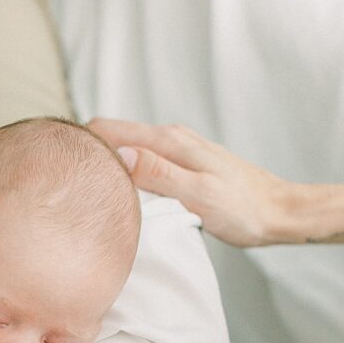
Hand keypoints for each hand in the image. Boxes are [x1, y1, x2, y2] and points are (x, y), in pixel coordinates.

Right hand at [88, 118, 300, 245]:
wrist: (280, 212)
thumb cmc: (244, 209)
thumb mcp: (198, 195)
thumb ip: (159, 175)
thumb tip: (120, 158)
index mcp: (169, 142)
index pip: (108, 130)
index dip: (82, 145)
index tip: (63, 169)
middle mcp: (170, 139)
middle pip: (113, 136)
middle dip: (88, 154)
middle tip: (67, 185)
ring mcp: (176, 150)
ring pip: (126, 149)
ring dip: (106, 165)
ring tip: (87, 191)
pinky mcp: (182, 164)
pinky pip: (142, 162)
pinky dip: (125, 174)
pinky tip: (120, 194)